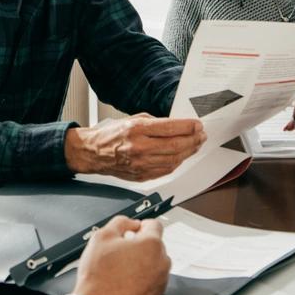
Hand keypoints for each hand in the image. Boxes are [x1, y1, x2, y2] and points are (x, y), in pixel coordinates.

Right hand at [65, 114, 205, 180]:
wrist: (92, 153)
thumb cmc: (110, 134)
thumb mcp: (131, 119)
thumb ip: (154, 122)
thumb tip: (176, 125)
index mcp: (136, 129)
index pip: (170, 128)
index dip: (188, 126)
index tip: (198, 124)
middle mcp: (139, 147)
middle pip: (175, 145)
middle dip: (193, 140)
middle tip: (201, 135)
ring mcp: (141, 164)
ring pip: (174, 160)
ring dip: (189, 152)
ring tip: (195, 145)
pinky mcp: (142, 176)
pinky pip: (166, 170)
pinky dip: (177, 163)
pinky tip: (182, 156)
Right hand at [74, 216, 169, 294]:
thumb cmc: (98, 274)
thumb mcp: (102, 236)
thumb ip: (121, 222)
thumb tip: (132, 223)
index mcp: (151, 244)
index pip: (155, 225)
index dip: (141, 225)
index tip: (134, 230)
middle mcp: (162, 262)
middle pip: (155, 245)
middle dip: (141, 245)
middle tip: (121, 251)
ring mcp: (161, 280)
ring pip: (155, 262)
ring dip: (143, 261)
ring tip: (122, 268)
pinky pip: (153, 279)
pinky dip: (143, 277)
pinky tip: (126, 280)